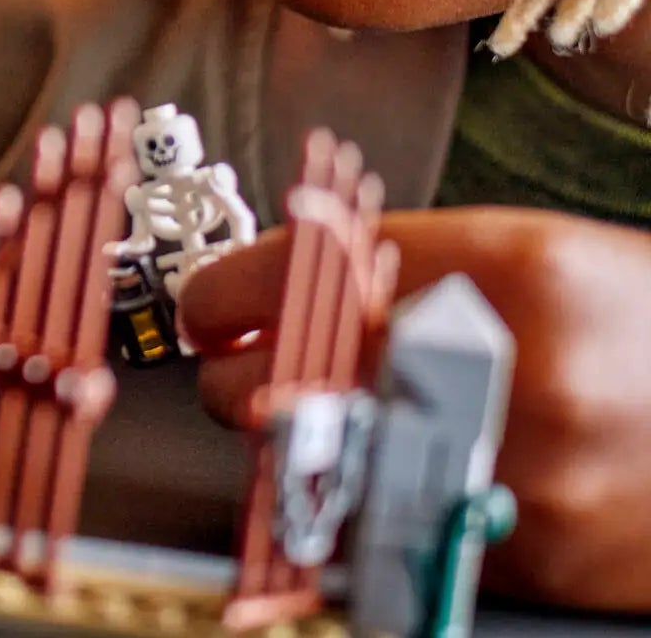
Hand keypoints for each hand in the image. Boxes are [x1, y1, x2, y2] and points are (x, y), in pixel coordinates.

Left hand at [181, 207, 650, 612]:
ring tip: (310, 427)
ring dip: (295, 451)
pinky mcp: (535, 556)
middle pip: (284, 383)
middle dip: (241, 381)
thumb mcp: (527, 255)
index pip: (295, 275)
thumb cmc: (639, 323)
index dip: (222, 294)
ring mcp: (520, 470)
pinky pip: (394, 534)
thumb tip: (278, 286)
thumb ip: (399, 265)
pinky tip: (379, 480)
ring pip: (324, 469)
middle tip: (240, 373)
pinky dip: (367, 508)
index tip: (204, 307)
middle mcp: (503, 368)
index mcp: (499, 268)